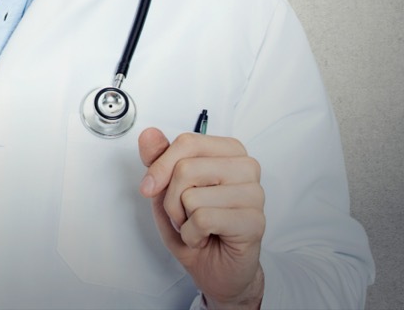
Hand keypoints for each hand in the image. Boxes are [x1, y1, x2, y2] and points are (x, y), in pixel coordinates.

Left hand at [138, 128, 265, 309]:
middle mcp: (246, 167)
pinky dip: (193, 235)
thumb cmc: (197, 225)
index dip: (160, 166)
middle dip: (171, 199)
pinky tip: (206, 238)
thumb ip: (158, 159)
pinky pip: (203, 219)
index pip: (188, 142)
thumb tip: (149, 134)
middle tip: (185, 214)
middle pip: (186, 168)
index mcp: (229, 151)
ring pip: (192, 196)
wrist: (217, 268)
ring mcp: (254, 193)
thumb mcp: (168, 190)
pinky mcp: (254, 221)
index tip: (150, 186)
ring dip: (183, 220)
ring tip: (198, 227)